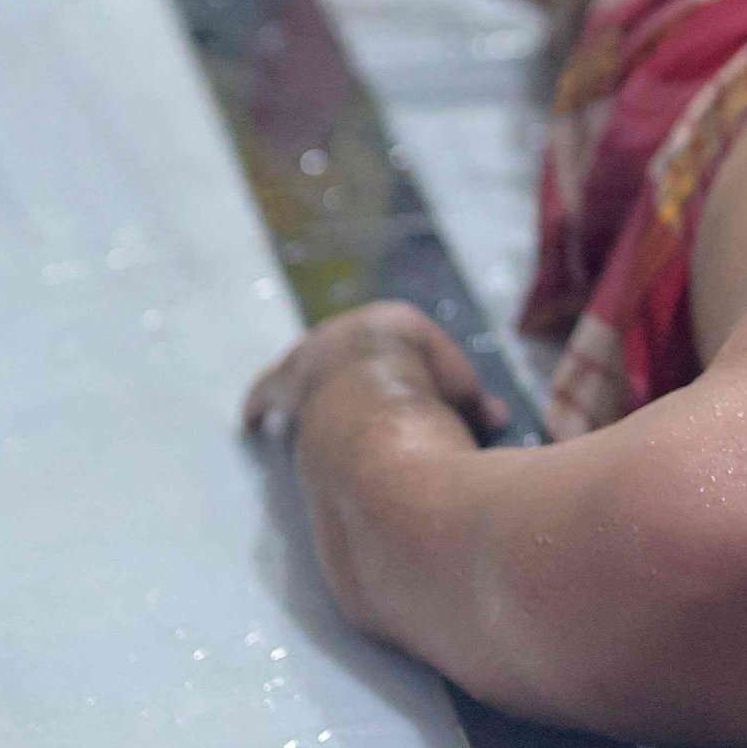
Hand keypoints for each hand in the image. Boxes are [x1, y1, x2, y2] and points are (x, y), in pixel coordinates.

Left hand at [241, 302, 503, 444]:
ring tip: (288, 403)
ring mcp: (312, 355)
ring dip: (298, 387)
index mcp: (392, 325)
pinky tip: (250, 421)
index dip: (388, 367)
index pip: (388, 344)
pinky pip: (265, 392)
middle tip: (336, 390)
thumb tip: (496, 419)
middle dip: (338, 371)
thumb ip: (473, 405)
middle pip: (340, 352)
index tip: (387, 382)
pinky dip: (259, 405)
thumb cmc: (428, 386)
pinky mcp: (285, 382)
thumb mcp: (463, 395)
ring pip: (299, 368)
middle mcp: (347, 331)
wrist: (383, 386)